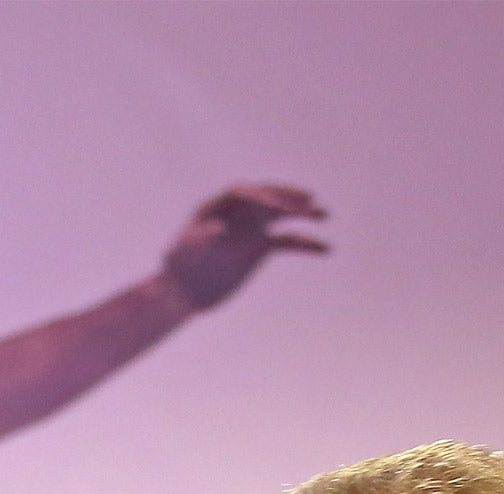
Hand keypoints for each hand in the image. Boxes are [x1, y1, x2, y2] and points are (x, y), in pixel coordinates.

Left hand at [162, 184, 328, 310]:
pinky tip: (325, 248)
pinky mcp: (261, 247)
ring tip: (324, 214)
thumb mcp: (181, 255)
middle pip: (265, 198)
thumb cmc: (178, 270)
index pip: (241, 193)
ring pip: (281, 215)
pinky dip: (305, 244)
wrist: (185, 291)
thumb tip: (218, 228)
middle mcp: (236, 213)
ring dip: (302, 213)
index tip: (274, 203)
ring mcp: (251, 228)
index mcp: (216, 208)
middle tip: (307, 202)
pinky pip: (288, 241)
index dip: (258, 195)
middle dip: (285, 198)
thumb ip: (196, 240)